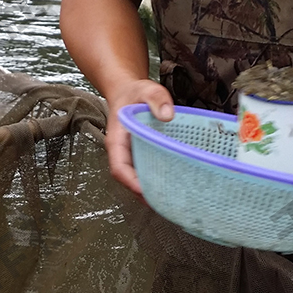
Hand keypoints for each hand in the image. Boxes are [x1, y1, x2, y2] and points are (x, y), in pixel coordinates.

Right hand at [106, 78, 173, 196]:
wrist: (128, 92)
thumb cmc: (134, 93)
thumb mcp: (146, 90)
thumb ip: (156, 99)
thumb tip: (167, 115)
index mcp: (118, 142)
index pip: (119, 168)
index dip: (132, 183)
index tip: (147, 192)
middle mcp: (123, 154)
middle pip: (129, 181)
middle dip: (145, 195)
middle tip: (167, 202)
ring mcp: (132, 157)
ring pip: (138, 180)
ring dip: (152, 192)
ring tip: (173, 201)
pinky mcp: (142, 157)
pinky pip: (147, 172)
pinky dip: (158, 182)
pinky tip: (174, 187)